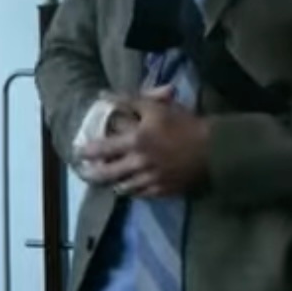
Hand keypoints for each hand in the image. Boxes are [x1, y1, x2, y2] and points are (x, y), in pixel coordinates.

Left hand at [77, 89, 209, 197]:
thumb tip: (103, 95)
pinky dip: (133, 191)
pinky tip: (131, 188)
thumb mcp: (156, 107)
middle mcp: (138, 164)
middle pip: (108, 175)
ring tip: (107, 182)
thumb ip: (129, 100)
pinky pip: (141, 195)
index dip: (87, 151)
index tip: (77, 152)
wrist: (214, 149)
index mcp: (136, 141)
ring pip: (123, 188)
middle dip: (93, 175)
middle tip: (85, 174)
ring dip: (113, 185)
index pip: (102, 149)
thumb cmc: (185, 123)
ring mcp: (150, 180)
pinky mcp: (162, 191)